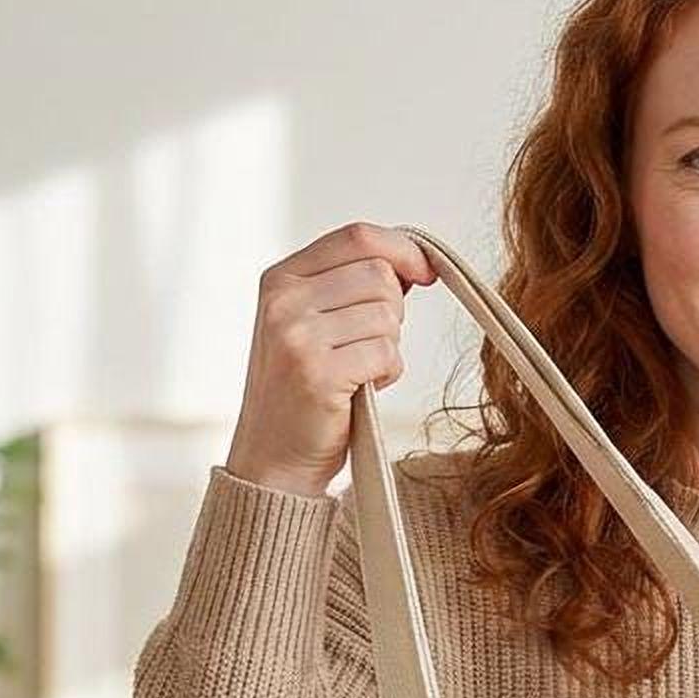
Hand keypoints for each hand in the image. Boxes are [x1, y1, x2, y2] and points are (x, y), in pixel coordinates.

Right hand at [224, 221, 440, 497]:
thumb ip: (350, 287)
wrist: (273, 460)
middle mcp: (284, 300)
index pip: (357, 237)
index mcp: (281, 279)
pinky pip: (386, 353)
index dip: (403, 250)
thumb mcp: (312, 325)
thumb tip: (413, 261)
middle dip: (394, 311)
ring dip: (390, 347)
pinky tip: (364, 389)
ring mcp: (297, 336)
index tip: (425, 273)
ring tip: (361, 371)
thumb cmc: (304, 393)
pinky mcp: (318, 373)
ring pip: (387, 315)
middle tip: (369, 346)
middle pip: (379, 275)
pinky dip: (389, 374)